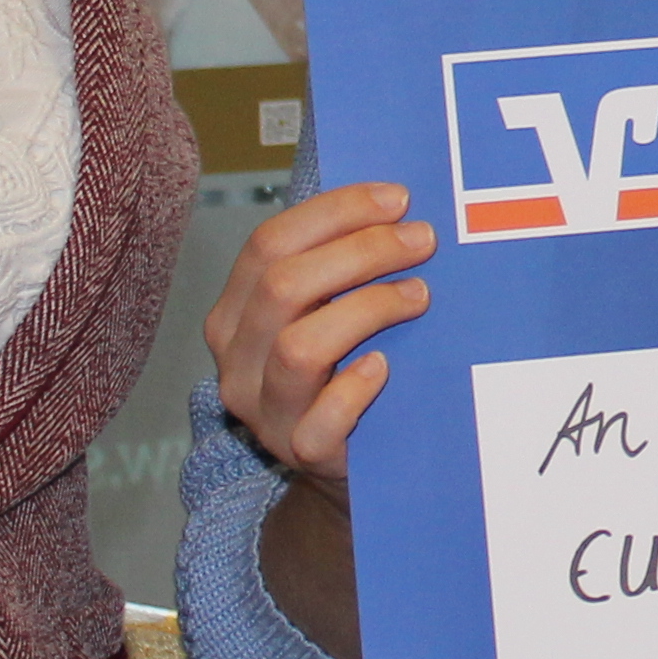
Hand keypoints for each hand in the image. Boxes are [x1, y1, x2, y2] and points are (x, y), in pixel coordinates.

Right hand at [204, 180, 436, 488]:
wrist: (345, 458)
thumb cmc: (341, 368)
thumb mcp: (324, 312)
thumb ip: (337, 268)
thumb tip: (398, 206)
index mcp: (235, 312)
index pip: (269, 243)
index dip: (335, 212)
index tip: (397, 199)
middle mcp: (237, 359)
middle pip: (283, 286)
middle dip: (361, 251)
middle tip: (421, 241)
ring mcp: (264, 410)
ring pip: (299, 347)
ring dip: (367, 310)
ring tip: (418, 296)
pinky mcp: (300, 452)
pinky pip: (322, 420)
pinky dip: (356, 388)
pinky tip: (386, 366)